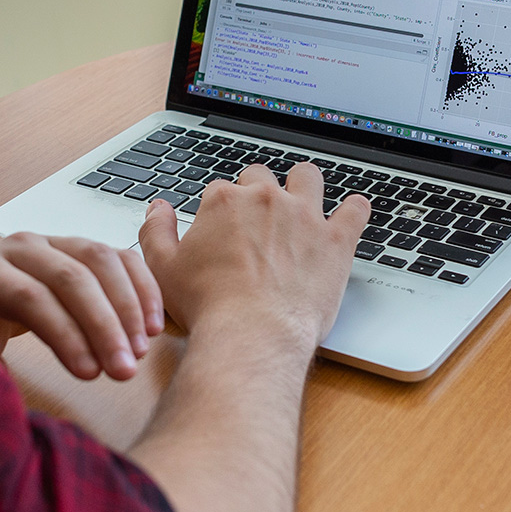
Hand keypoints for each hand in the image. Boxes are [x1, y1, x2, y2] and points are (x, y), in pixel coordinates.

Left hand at [0, 232, 163, 380]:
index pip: (29, 297)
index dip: (64, 334)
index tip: (90, 375)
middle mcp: (19, 248)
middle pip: (70, 278)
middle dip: (104, 326)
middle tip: (125, 370)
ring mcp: (54, 241)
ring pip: (100, 260)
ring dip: (128, 307)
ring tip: (140, 352)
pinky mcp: (81, 246)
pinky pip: (120, 257)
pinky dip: (143, 288)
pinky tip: (154, 326)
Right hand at [137, 162, 366, 352]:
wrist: (252, 334)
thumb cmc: (208, 306)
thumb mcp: (162, 269)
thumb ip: (155, 231)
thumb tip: (158, 209)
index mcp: (225, 201)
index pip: (221, 190)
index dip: (221, 210)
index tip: (223, 231)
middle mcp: (266, 198)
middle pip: (261, 177)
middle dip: (258, 192)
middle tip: (257, 221)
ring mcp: (305, 216)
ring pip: (308, 177)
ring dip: (303, 185)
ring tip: (302, 202)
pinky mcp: (335, 240)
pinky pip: (355, 210)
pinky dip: (354, 209)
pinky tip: (352, 212)